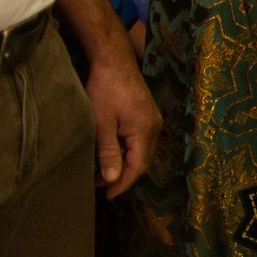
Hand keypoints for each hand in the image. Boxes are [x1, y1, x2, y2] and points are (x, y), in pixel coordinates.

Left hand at [84, 50, 158, 198]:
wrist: (114, 61)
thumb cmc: (105, 91)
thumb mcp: (102, 123)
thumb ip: (108, 151)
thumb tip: (112, 178)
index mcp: (145, 131)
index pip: (138, 166)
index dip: (123, 183)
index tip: (107, 195)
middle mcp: (155, 127)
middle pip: (145, 161)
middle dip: (126, 176)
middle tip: (103, 187)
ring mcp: (154, 120)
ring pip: (144, 151)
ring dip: (128, 164)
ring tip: (106, 173)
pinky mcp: (148, 114)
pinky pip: (143, 141)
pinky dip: (131, 152)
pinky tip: (116, 153)